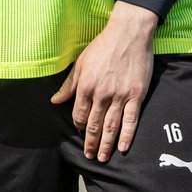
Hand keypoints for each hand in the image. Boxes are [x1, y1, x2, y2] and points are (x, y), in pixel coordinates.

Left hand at [51, 1, 157, 161]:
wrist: (129, 33)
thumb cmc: (103, 45)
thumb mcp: (81, 62)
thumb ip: (69, 84)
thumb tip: (55, 101)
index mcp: (86, 86)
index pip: (79, 115)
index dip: (79, 126)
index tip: (80, 133)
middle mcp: (102, 94)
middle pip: (94, 125)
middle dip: (90, 143)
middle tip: (89, 156)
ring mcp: (120, 96)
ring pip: (111, 126)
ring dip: (106, 145)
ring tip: (102, 158)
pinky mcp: (136, 95)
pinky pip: (131, 120)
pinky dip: (127, 135)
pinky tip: (123, 148)